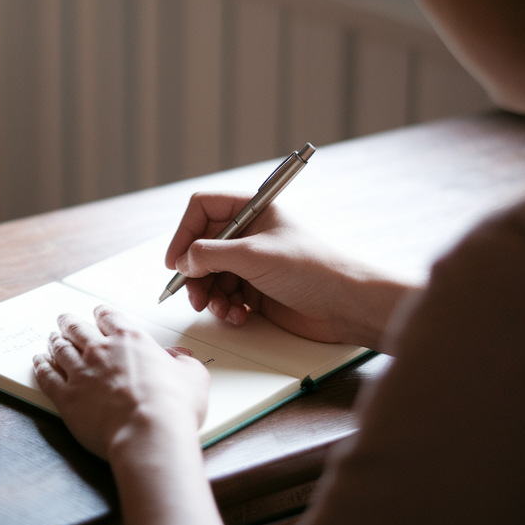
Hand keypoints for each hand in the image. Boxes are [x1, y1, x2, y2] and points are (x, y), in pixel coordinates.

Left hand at [33, 306, 210, 459]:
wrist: (148, 432)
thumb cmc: (173, 406)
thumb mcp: (193, 377)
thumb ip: (183, 364)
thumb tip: (180, 359)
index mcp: (131, 340)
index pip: (109, 317)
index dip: (102, 314)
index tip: (98, 314)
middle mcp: (101, 351)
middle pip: (78, 329)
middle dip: (70, 322)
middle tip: (65, 319)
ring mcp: (81, 373)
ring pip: (60, 349)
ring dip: (54, 341)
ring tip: (51, 337)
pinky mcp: (67, 397)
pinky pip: (47, 376)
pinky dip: (41, 366)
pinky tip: (38, 362)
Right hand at [165, 192, 417, 351]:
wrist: (348, 305)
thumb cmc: (313, 269)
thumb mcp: (254, 255)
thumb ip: (210, 254)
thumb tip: (183, 261)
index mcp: (254, 210)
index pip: (204, 209)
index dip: (185, 232)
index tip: (176, 260)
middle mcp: (251, 234)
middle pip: (202, 246)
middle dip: (195, 272)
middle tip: (193, 293)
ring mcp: (254, 263)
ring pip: (211, 275)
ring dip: (209, 294)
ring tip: (220, 308)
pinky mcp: (258, 290)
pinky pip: (227, 296)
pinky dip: (226, 308)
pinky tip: (238, 315)